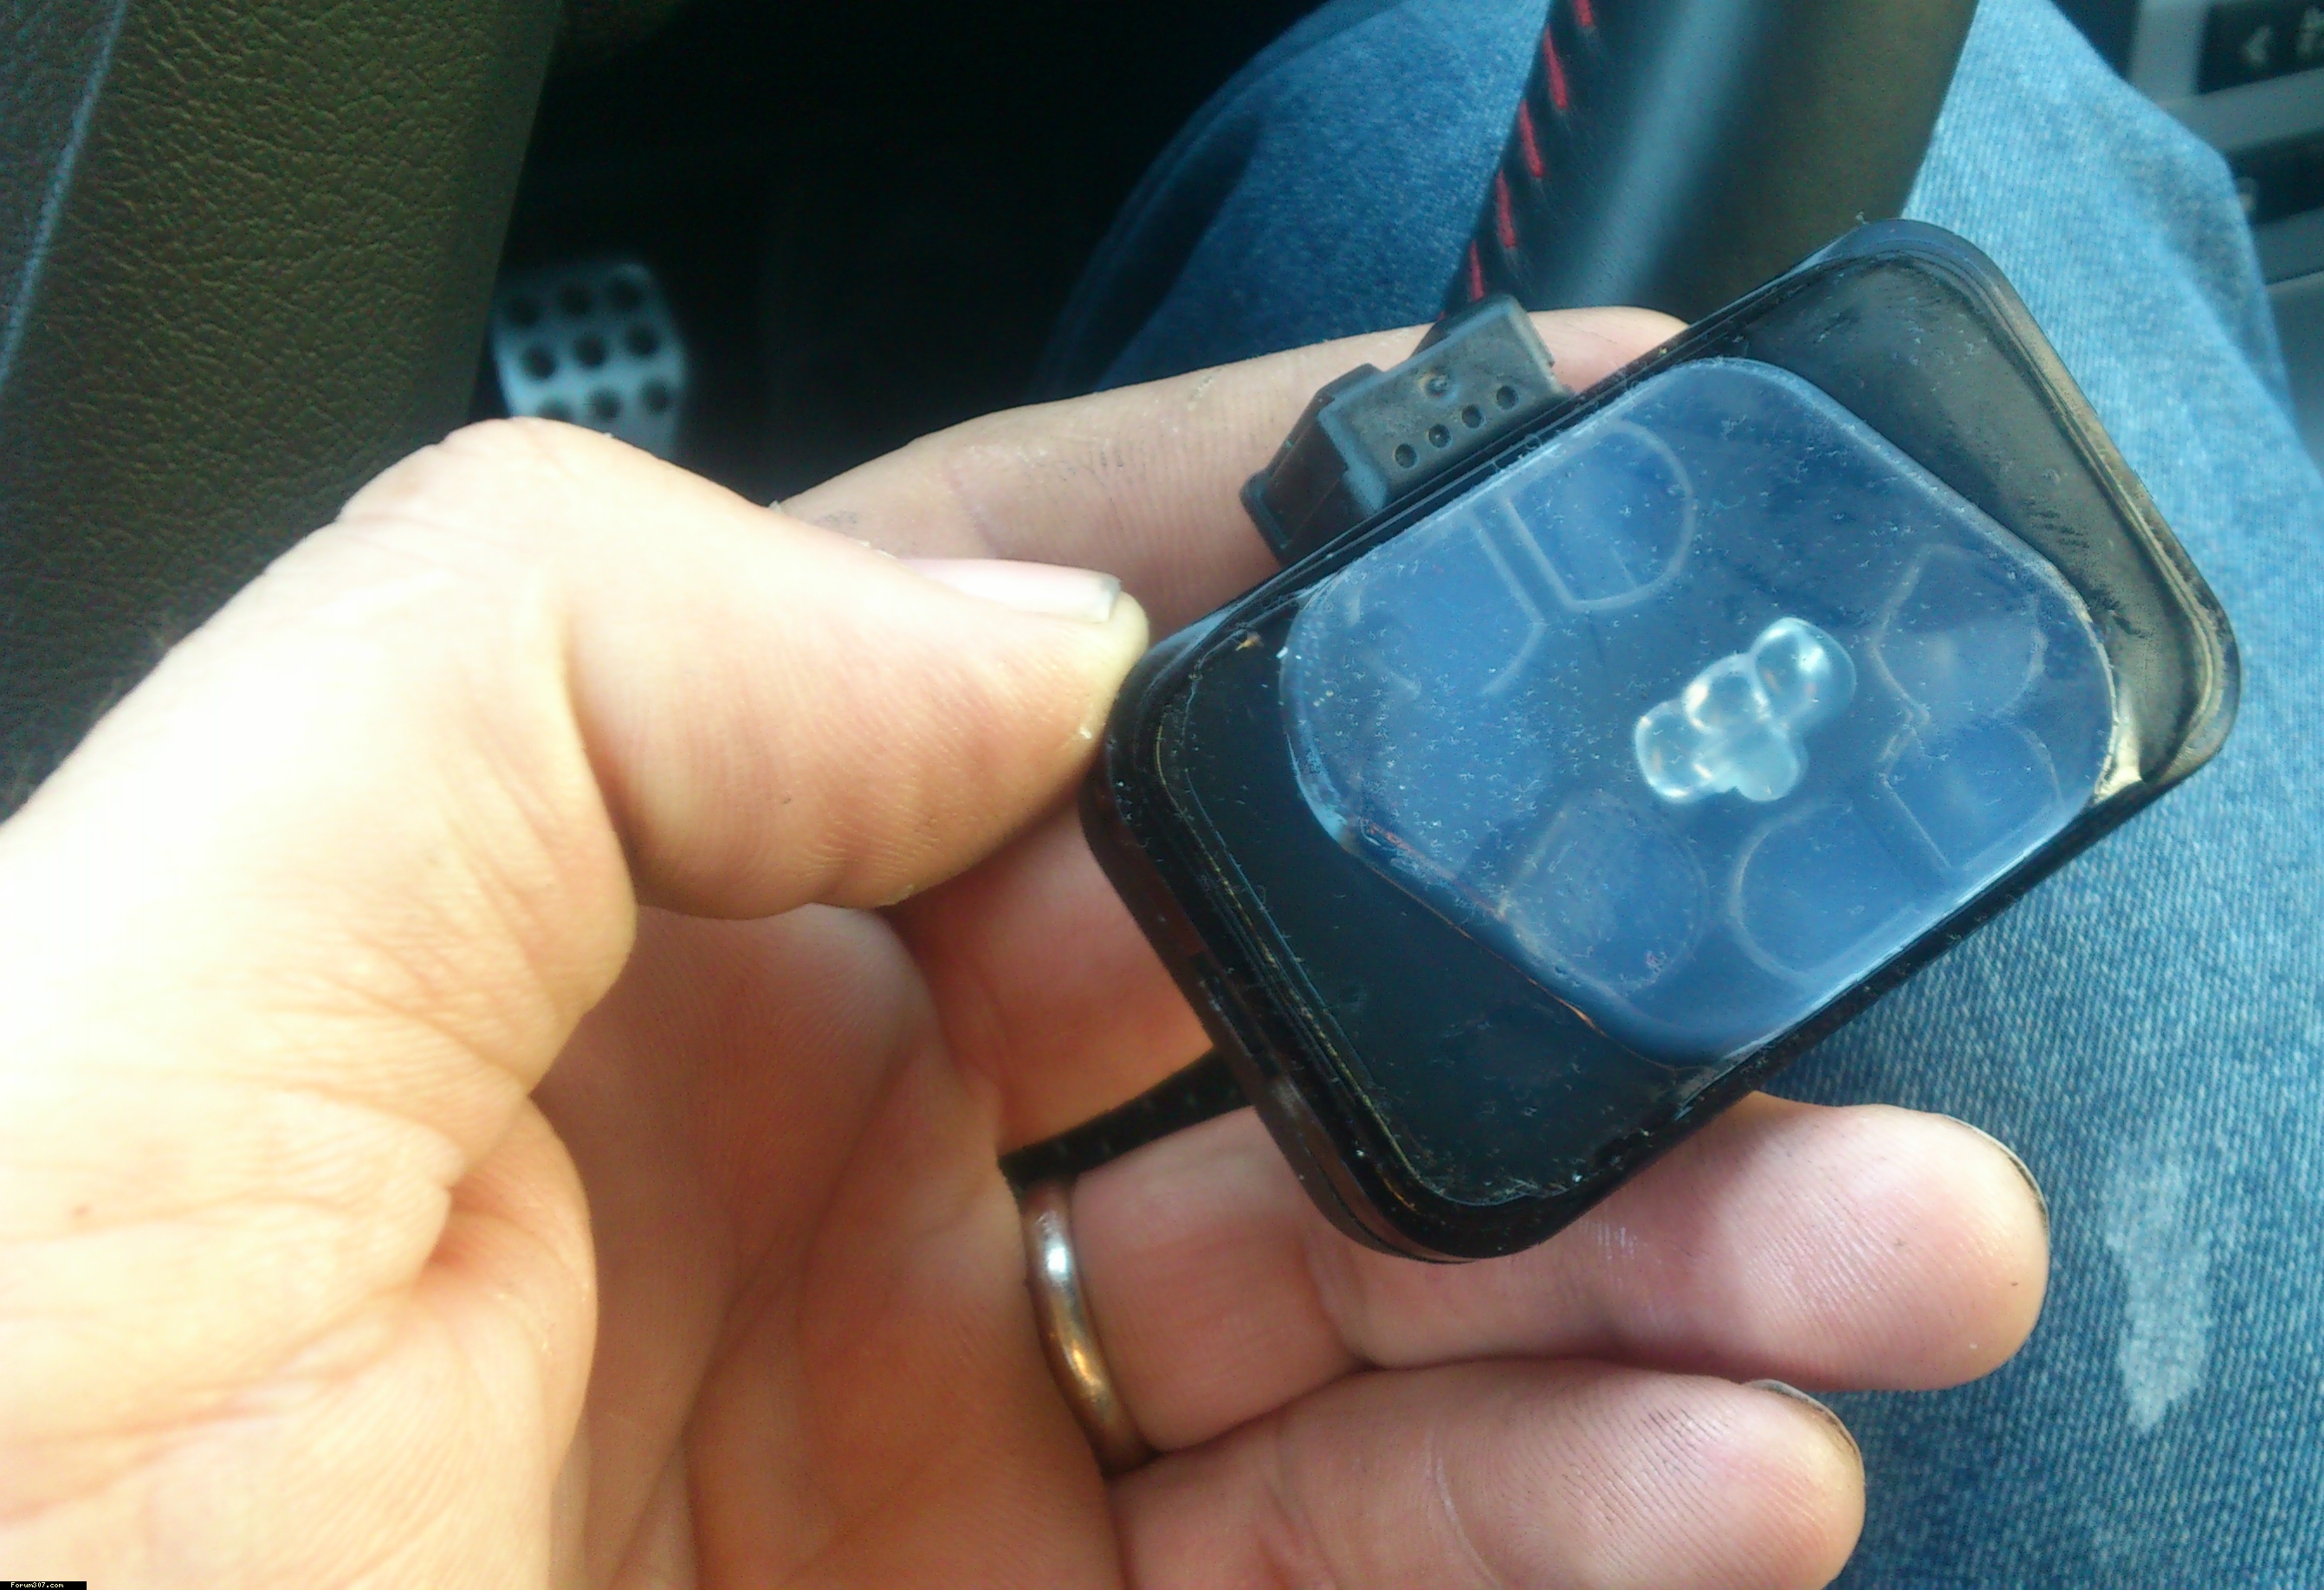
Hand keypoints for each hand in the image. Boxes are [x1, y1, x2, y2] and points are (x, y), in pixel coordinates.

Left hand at [0, 311, 2048, 1588]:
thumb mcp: (168, 967)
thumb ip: (565, 666)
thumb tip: (1035, 640)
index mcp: (610, 907)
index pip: (1031, 653)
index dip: (1308, 544)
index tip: (1582, 478)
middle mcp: (797, 1143)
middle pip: (1284, 984)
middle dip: (1574, 963)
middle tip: (1810, 964)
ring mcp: (920, 1427)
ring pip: (1373, 1297)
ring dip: (1659, 1266)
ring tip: (1885, 1258)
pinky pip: (1345, 1573)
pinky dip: (1569, 1526)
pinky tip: (1725, 1481)